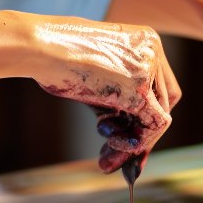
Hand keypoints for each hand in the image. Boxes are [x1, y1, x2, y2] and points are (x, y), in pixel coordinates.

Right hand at [31, 19, 179, 176]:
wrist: (41, 47)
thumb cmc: (55, 60)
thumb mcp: (95, 78)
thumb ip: (116, 100)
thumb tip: (128, 135)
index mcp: (144, 41)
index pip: (159, 87)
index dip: (144, 117)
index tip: (126, 139)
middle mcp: (153, 51)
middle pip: (161, 104)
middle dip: (138, 137)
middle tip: (116, 160)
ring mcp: (149, 69)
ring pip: (158, 117)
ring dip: (133, 145)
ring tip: (107, 161)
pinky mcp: (140, 90)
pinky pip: (153, 125)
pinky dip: (135, 144)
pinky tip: (109, 151)